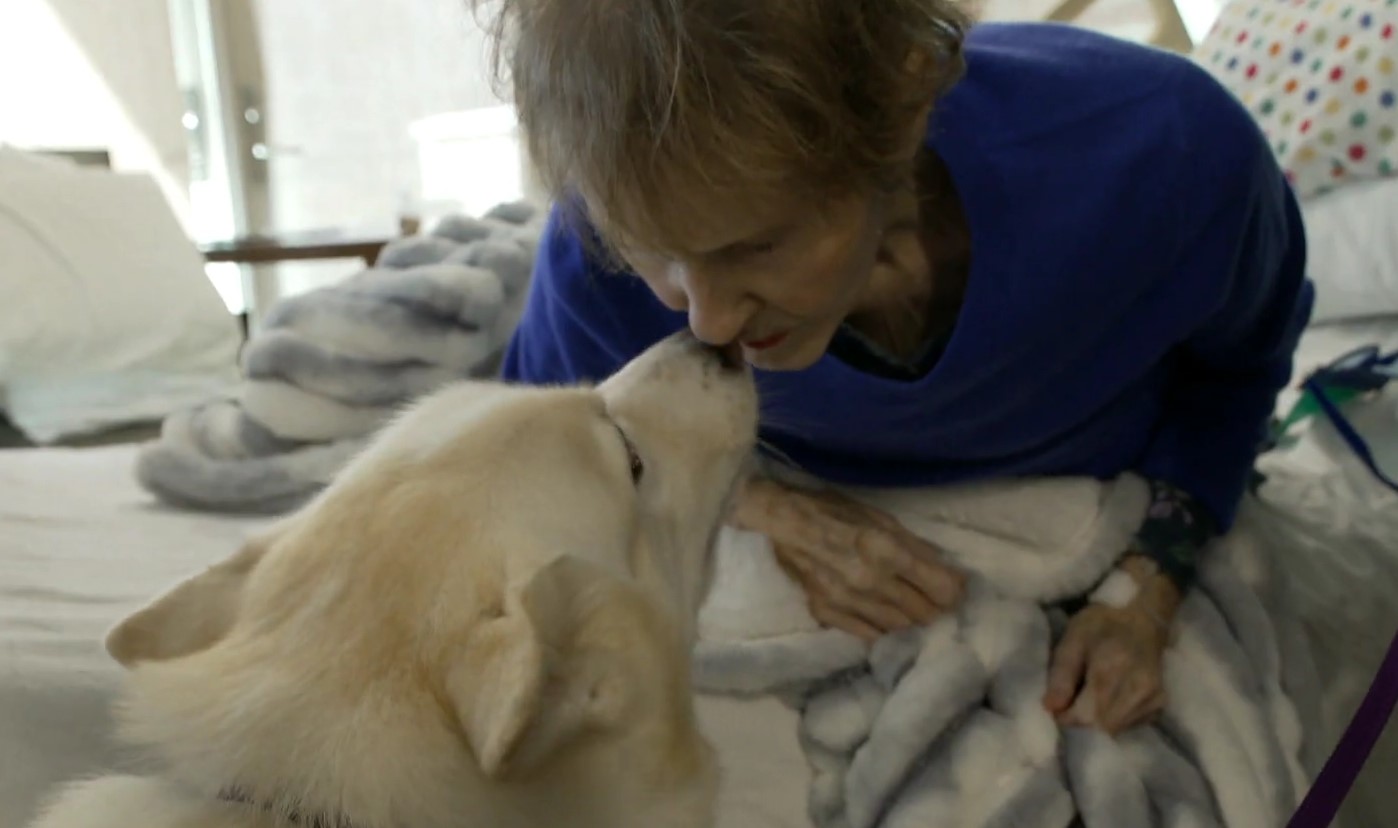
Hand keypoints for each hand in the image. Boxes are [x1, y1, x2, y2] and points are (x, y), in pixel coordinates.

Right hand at [730, 477, 964, 640]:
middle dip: (936, 608)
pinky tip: (886, 620)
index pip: (941, 588)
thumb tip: (946, 570)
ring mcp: (848, 603)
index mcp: (887, 550)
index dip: (956, 591)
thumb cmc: (833, 512)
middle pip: (924, 613)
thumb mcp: (880, 517)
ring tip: (913, 610)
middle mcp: (871, 582)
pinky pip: (869, 636)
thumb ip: (914, 546)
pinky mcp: (829, 615)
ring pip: (900, 629)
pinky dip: (883, 631)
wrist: (781, 524)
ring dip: (912, 621)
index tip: (957, 589)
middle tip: (936, 600)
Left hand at [1043, 577, 1175, 734]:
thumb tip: (1051, 709)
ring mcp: (1153, 699)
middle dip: (1081, 721)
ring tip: (1090, 696)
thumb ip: (1061, 675)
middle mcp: (1138, 689)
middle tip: (1071, 702)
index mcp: (1112, 670)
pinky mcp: (1160, 705)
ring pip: (1116, 730)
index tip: (1056, 706)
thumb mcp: (1073, 640)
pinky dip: (1114, 718)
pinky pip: (1129, 725)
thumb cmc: (1102, 625)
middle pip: (1101, 727)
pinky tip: (1109, 698)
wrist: (1143, 618)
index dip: (1066, 717)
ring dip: (1097, 720)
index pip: (1086, 716)